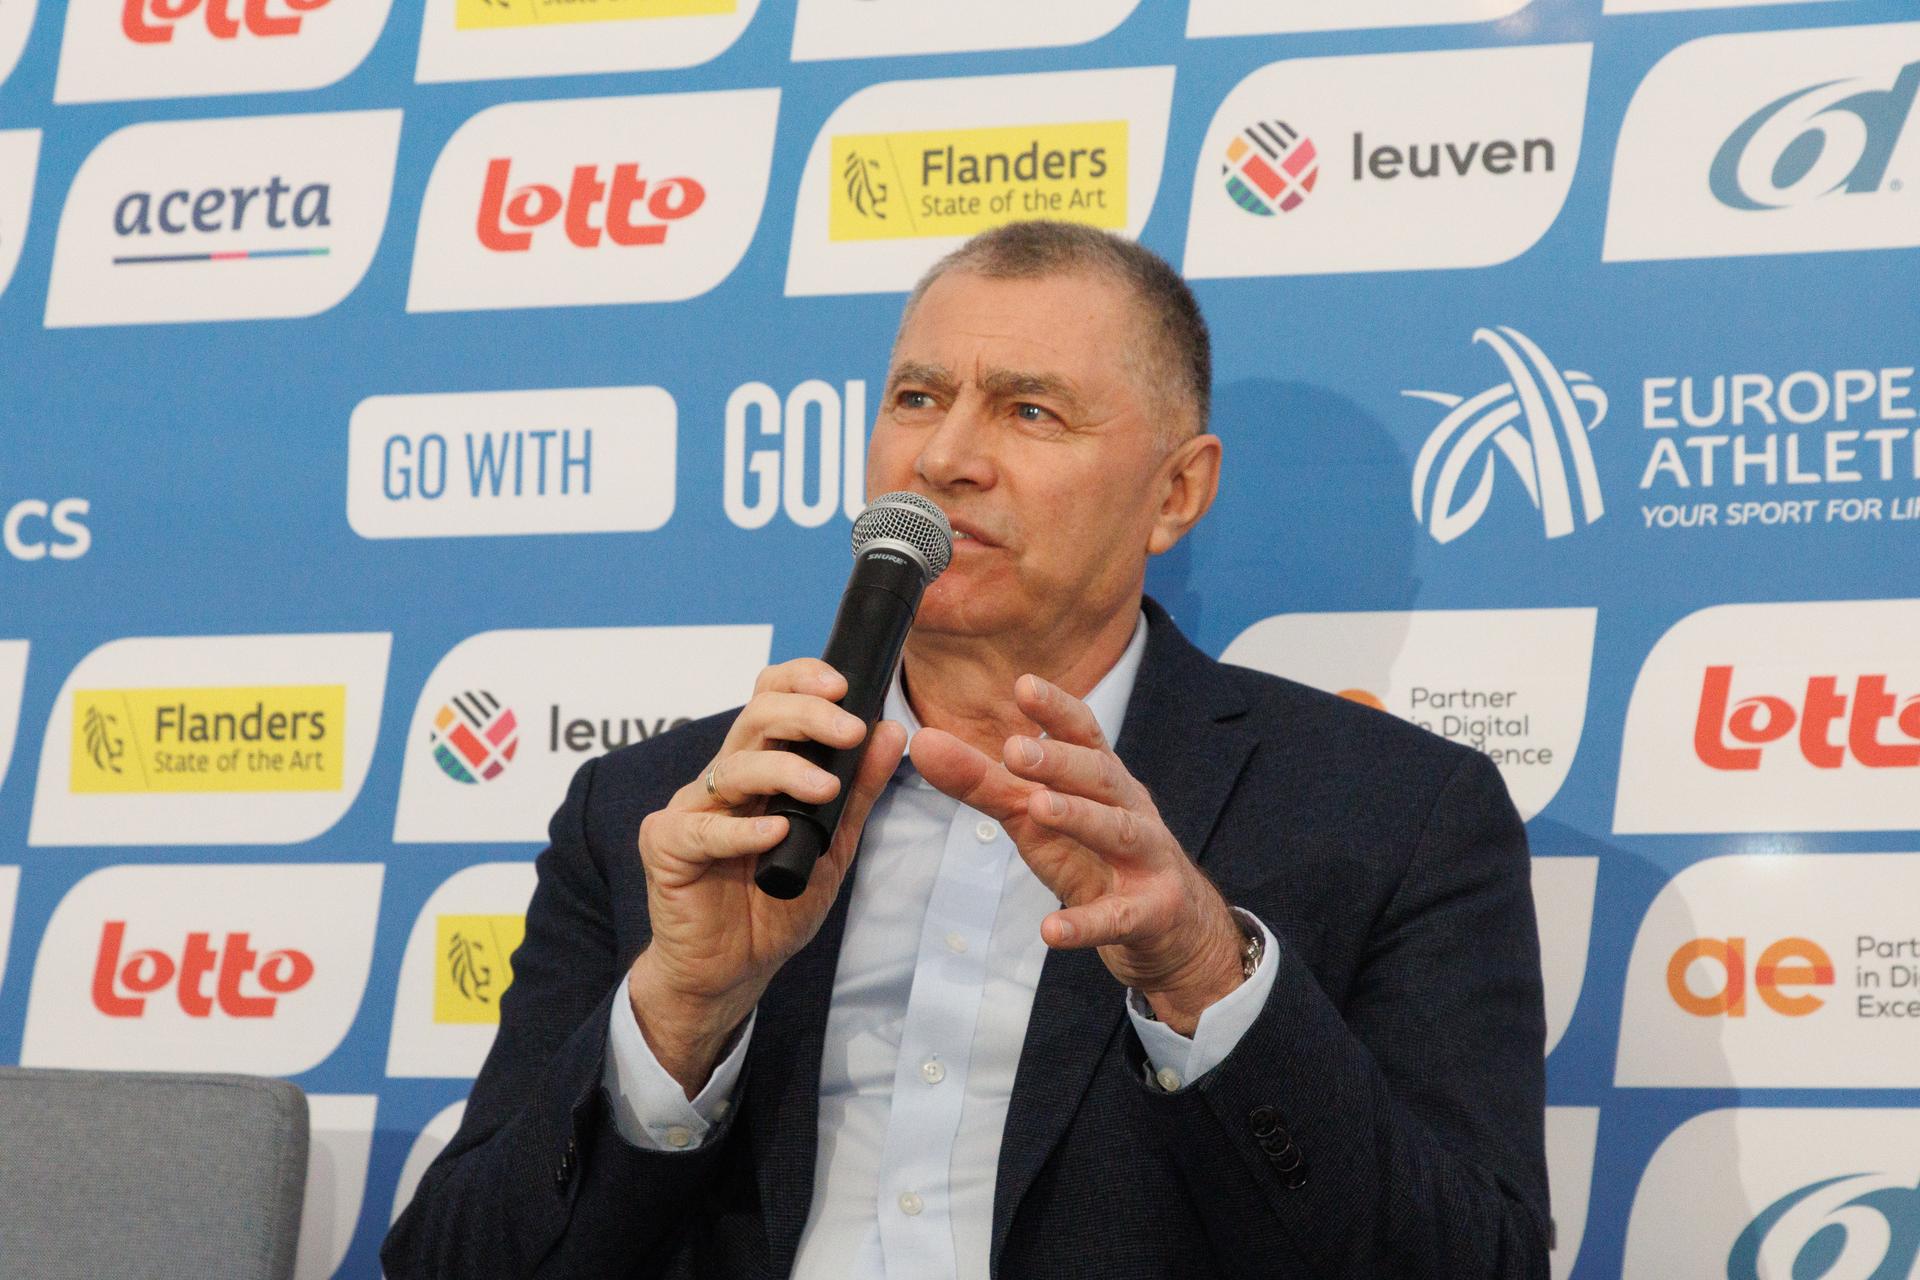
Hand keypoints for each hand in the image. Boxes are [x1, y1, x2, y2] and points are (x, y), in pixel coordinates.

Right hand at [629, 658, 904, 1093]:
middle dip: (806, 715)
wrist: (732, 969)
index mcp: (760, 767)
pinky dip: (741, 830)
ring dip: (784, 771)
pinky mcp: (666, 846)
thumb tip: (891, 732)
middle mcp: (723, 778)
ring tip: (825, 789)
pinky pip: (701, 829)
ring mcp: (691, 809)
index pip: (770, 698)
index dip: (800, 680)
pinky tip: (775, 832)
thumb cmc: (776, 901)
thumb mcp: (834, 844)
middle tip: (850, 730)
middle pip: (755, 718)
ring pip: (732, 766)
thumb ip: (859, 790)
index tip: (844, 685)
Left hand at [910, 675, 1244, 1036]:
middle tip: (1015, 749)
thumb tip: (922, 741)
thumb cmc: (1092, 854)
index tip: (1024, 684)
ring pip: (1119, 832)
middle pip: (1101, 776)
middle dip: (1060, 761)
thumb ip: (981, 780)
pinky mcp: (1151, 912)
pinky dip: (1086, 923)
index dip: (1057, 709)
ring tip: (1038, 809)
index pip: (1084, 734)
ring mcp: (1147, 860)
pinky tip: (1051, 929)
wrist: (1169, 924)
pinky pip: (1118, 918)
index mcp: (1103, 779)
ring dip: (1080, 818)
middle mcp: (1130, 809)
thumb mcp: (1035, 815)